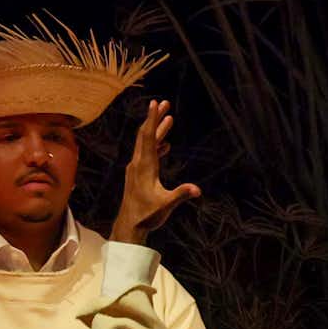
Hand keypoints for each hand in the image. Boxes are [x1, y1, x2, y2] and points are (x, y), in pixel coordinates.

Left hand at [112, 100, 201, 243]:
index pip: (148, 137)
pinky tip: (165, 144)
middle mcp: (138, 163)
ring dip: (157, 131)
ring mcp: (136, 168)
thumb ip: (181, 194)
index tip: (155, 103)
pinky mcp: (137, 174)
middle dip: (155, 118)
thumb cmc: (147, 215)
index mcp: (145, 166)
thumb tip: (197, 190)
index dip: (152, 119)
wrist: (129, 225)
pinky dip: (156, 145)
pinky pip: (146, 154)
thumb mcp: (166, 205)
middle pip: (146, 135)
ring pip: (146, 144)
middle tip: (164, 103)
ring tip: (169, 119)